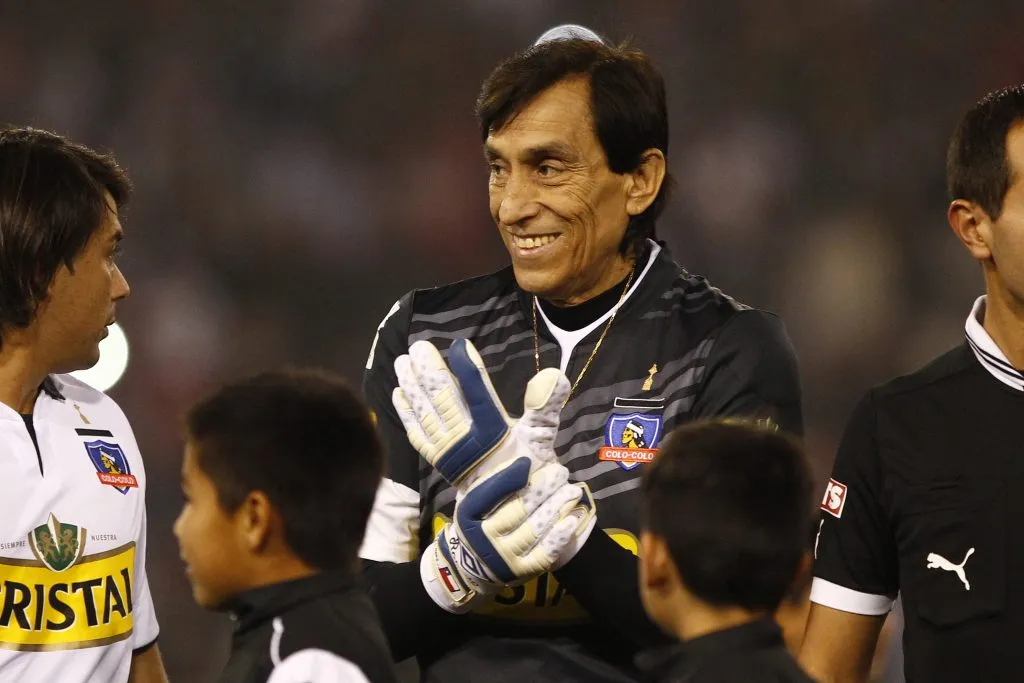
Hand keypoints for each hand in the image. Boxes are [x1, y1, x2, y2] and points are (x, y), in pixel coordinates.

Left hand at [392, 338, 565, 491]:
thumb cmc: (526, 464)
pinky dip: (407, 414)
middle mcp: (469, 441)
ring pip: (426, 413)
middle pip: (445, 400)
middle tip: (419, 347)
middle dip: (430, 372)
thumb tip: (553, 374)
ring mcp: (449, 451)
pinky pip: (417, 434)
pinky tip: (399, 393)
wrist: (507, 508)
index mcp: (496, 432)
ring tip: (403, 362)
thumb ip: (545, 405)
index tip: (460, 345)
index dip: (469, 369)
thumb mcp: (542, 436)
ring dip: (413, 387)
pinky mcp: (437, 460)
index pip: (480, 395)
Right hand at [421, 455, 594, 612]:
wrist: (471, 567)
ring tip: (572, 491)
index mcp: (468, 515)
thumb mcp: (474, 501)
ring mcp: (504, 557)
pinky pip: (544, 553)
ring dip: (556, 507)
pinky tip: (571, 519)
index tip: (528, 461)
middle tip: (560, 472)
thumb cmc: (479, 523)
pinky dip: (558, 536)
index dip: (508, 477)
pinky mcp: (522, 571)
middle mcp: (484, 538)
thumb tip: (522, 459)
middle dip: (542, 488)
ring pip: (534, 529)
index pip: (487, 494)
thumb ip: (492, 482)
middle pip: (518, 509)